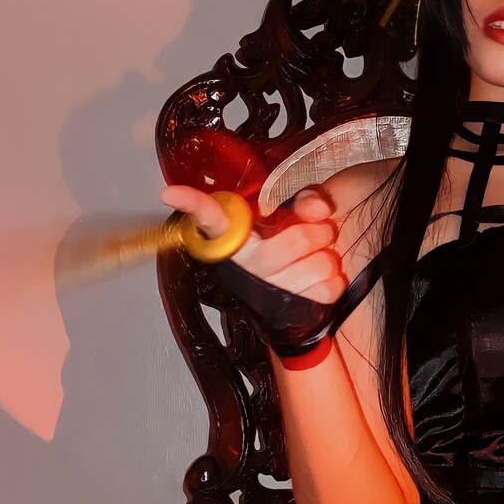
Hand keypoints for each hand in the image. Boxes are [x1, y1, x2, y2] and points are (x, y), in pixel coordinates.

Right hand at [161, 185, 345, 304]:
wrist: (298, 303)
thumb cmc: (292, 244)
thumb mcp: (293, 213)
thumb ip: (307, 200)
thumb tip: (319, 208)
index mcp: (238, 236)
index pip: (210, 215)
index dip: (192, 203)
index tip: (169, 193)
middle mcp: (247, 263)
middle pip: (299, 238)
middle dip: (320, 232)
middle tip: (318, 232)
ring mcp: (268, 290)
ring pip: (320, 263)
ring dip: (329, 257)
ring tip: (316, 257)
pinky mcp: (293, 311)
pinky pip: (329, 288)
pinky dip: (333, 281)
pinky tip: (318, 280)